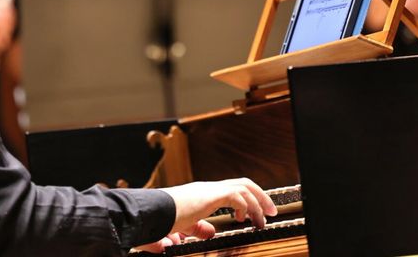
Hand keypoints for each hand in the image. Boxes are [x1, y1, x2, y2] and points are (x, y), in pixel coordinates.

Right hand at [143, 178, 275, 250]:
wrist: (148, 213)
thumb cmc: (157, 220)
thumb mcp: (179, 228)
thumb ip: (193, 229)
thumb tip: (203, 234)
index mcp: (199, 194)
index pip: (228, 190)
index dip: (243, 202)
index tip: (247, 217)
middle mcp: (205, 188)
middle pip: (242, 183)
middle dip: (259, 196)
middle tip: (269, 212)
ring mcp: (208, 190)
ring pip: (243, 186)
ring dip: (258, 202)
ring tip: (264, 218)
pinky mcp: (210, 195)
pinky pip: (237, 196)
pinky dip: (245, 206)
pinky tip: (243, 219)